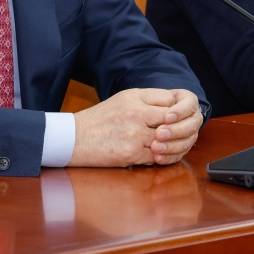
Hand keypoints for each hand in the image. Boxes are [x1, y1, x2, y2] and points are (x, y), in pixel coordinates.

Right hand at [67, 88, 201, 166]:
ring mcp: (135, 135)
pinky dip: (160, 156)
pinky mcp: (131, 154)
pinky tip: (158, 154)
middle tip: (179, 133)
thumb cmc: (99, 119)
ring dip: (170, 144)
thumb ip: (148, 100)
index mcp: (135, 97)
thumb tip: (173, 106)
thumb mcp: (123, 99)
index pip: (170, 101)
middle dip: (177, 128)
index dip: (177, 110)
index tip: (176, 116)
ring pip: (167, 140)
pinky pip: (156, 156)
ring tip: (169, 144)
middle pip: (172, 121)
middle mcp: (137, 114)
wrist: (74, 138)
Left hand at [150, 89, 203, 165]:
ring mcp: (190, 134)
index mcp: (189, 101)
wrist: (149, 115)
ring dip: (171, 146)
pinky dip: (169, 157)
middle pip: (191, 126)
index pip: (190, 105)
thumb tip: (163, 113)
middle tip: (159, 134)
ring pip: (187, 142)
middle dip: (175, 131)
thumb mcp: (154, 96)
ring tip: (155, 147)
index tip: (166, 117)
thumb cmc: (152, 103)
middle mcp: (193, 118)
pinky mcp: (183, 148)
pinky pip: (180, 155)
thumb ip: (160, 101)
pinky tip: (157, 157)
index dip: (180, 112)